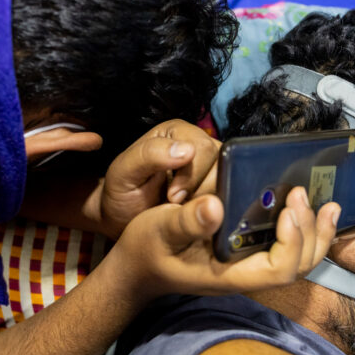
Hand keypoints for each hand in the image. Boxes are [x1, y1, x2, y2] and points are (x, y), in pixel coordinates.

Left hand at [96, 120, 219, 238]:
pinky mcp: (219, 188)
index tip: (172, 197)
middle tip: (177, 206)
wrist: (125, 222)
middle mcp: (199, 144)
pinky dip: (216, 210)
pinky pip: (232, 198)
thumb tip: (186, 150)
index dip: (192, 176)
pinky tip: (197, 216)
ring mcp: (213, 167)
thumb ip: (148, 155)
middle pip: (222, 165)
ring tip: (185, 212)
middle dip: (201, 191)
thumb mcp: (124, 172)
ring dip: (210, 202)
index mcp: (177, 132)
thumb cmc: (122, 194)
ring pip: (231, 183)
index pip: (203, 149)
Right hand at [110, 186, 340, 300]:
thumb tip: (215, 206)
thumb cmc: (145, 250)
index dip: (291, 243)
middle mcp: (244, 274)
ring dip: (316, 233)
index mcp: (227, 275)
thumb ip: (186, 221)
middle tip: (305, 196)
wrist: (135, 268)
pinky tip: (307, 209)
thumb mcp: (157, 230)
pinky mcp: (245, 254)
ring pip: (297, 260)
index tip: (287, 211)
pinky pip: (285, 248)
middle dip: (312, 234)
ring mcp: (247, 267)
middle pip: (297, 267)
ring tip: (326, 204)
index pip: (277, 271)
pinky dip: (304, 230)